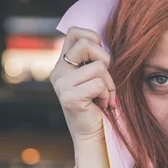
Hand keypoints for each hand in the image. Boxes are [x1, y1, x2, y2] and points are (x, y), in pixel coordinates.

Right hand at [50, 27, 117, 141]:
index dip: (93, 38)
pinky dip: (107, 95)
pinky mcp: (69, 97)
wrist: (93, 135)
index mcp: (63, 64)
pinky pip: (99, 84)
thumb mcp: (95, 76)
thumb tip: (103, 43)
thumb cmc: (99, 104)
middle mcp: (58, 71)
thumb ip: (94, 59)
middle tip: (104, 79)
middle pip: (87, 44)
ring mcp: (61, 84)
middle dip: (105, 60)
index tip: (101, 59)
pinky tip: (101, 105)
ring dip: (109, 84)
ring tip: (103, 97)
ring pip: (99, 67)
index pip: (74, 32)